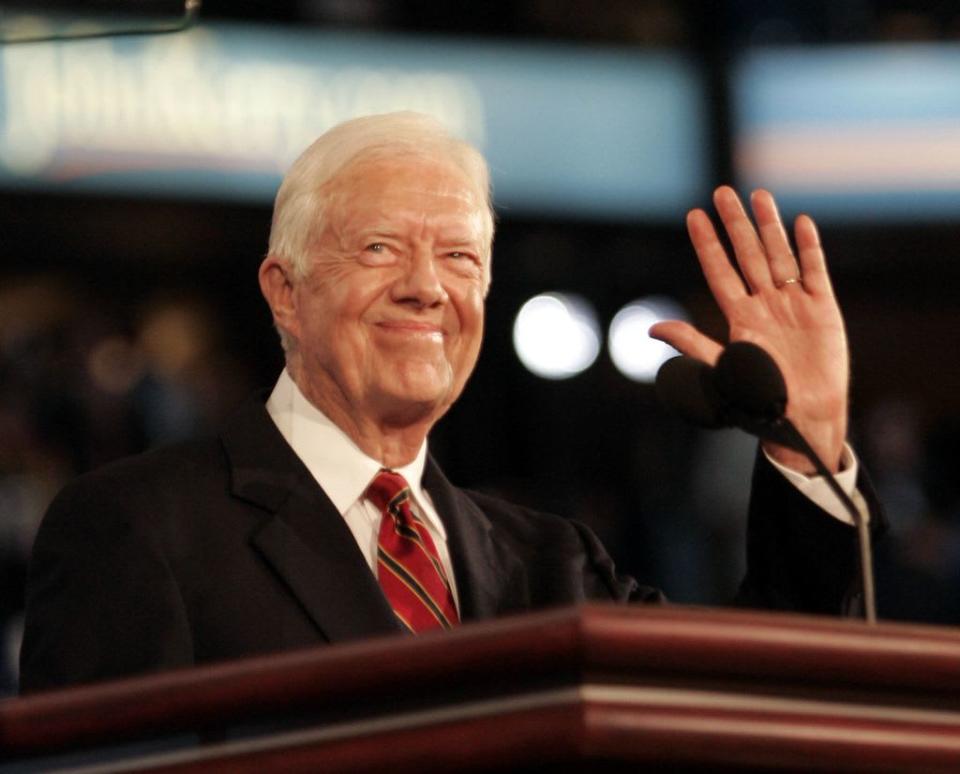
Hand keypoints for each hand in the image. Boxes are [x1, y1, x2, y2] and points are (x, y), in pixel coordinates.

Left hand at [650, 186, 848, 473]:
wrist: (804, 419)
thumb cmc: (761, 401)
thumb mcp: (722, 369)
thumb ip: (692, 344)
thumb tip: (652, 329)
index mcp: (738, 317)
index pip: (718, 271)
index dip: (707, 245)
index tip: (693, 216)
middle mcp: (764, 304)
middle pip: (747, 255)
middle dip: (735, 224)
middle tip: (722, 192)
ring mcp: (794, 304)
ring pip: (779, 256)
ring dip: (769, 227)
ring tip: (759, 196)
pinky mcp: (823, 309)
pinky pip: (815, 272)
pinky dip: (809, 249)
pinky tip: (801, 224)